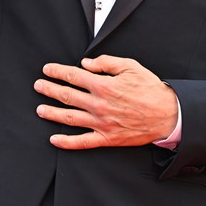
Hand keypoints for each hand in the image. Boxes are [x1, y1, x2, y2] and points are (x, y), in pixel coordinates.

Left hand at [34, 55, 177, 148]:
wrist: (167, 114)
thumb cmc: (150, 89)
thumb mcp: (131, 66)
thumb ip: (106, 63)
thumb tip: (85, 63)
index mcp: (104, 85)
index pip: (74, 76)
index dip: (58, 72)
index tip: (48, 69)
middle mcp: (99, 104)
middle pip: (67, 95)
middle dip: (49, 89)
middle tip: (38, 86)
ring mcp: (101, 123)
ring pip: (70, 118)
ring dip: (52, 113)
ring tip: (40, 109)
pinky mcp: (107, 138)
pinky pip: (82, 141)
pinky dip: (66, 142)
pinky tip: (54, 139)